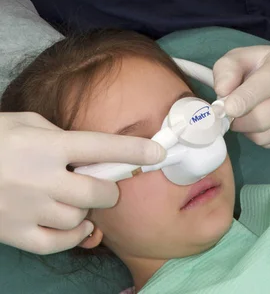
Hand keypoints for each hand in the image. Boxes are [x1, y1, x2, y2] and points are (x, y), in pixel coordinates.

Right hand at [0, 112, 164, 253]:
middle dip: (109, 186)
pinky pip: (58, 243)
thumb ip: (59, 134)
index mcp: (48, 146)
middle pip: (98, 191)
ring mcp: (29, 209)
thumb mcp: (27, 121)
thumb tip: (86, 148)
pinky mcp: (15, 234)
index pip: (102, 147)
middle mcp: (43, 179)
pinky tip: (78, 226)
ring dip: (87, 208)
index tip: (158, 152)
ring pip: (80, 217)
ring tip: (76, 197)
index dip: (134, 150)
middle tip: (103, 180)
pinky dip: (74, 236)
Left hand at [213, 37, 269, 147]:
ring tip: (252, 115)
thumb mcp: (244, 56)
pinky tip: (269, 121)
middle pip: (262, 118)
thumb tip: (221, 92)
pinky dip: (265, 136)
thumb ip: (227, 69)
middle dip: (240, 121)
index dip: (242, 101)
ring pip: (267, 135)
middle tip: (232, 116)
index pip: (262, 87)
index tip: (226, 109)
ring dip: (251, 130)